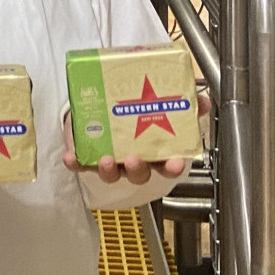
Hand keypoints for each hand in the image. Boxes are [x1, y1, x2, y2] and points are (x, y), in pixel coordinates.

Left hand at [60, 92, 210, 186]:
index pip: (168, 166)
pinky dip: (76, 163)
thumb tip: (203, 101)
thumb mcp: (160, 101)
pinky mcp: (88, 155)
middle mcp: (134, 159)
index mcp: (154, 150)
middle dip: (138, 169)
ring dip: (108, 169)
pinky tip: (71, 158)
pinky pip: (82, 164)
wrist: (104, 100)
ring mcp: (111, 160)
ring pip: (111, 173)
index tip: (175, 163)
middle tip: (135, 160)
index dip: (172, 167)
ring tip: (106, 159)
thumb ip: (182, 102)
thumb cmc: (134, 107)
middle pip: (139, 174)